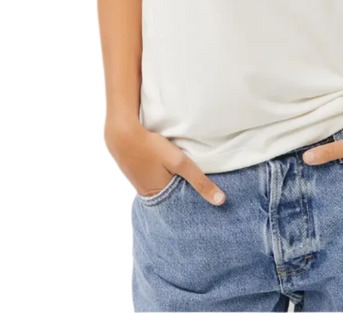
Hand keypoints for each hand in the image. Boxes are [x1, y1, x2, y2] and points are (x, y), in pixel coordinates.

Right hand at [103, 120, 226, 205]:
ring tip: (183, 179)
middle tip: (197, 190)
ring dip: (172, 185)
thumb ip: (200, 181)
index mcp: (159, 198)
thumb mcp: (179, 162)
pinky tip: (165, 170)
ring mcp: (140, 186)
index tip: (207, 204)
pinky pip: (153, 181)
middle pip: (171, 200)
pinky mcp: (136, 175)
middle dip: (183, 196)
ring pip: (162, 189)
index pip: (181, 207)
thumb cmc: (151, 147)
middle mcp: (148, 197)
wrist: (121, 134)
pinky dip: (161, 178)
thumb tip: (221, 201)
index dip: (193, 204)